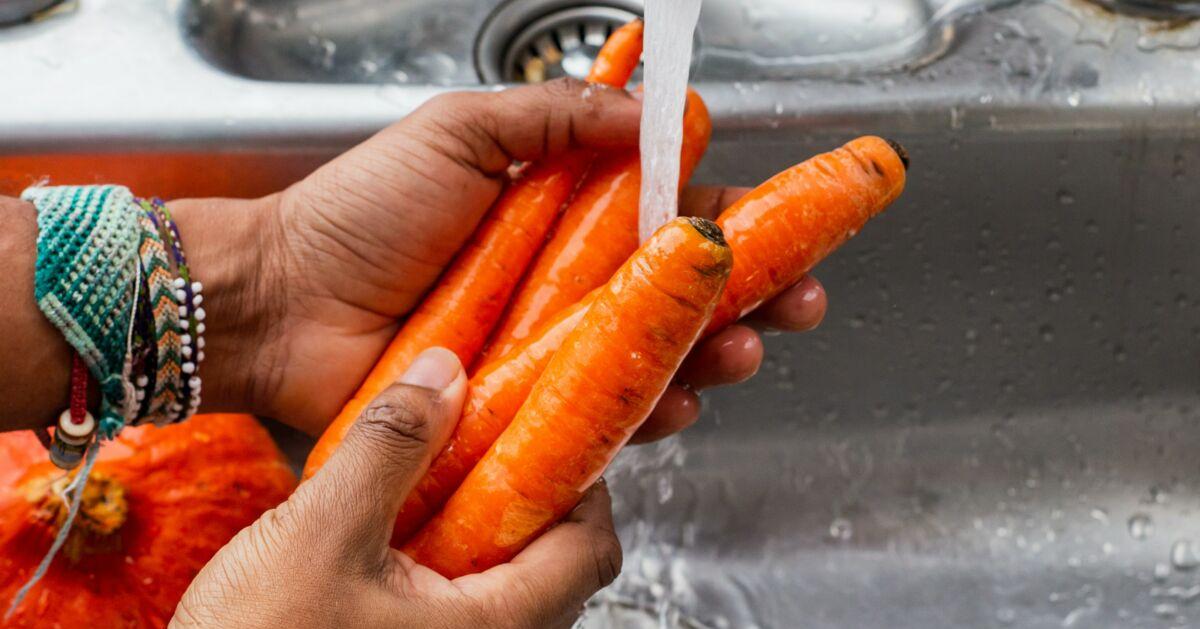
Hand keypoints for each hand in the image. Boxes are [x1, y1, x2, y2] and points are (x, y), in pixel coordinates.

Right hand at [173, 348, 620, 628]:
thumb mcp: (318, 531)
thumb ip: (388, 447)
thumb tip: (443, 374)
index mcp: (496, 628)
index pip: (592, 547)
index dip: (580, 480)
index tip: (540, 427)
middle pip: (552, 560)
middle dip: (518, 491)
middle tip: (479, 437)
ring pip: (499, 578)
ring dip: (473, 519)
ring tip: (427, 472)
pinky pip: (454, 600)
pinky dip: (438, 552)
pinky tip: (390, 524)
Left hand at [174, 78, 826, 436]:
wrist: (282, 303)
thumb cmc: (356, 214)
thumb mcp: (460, 129)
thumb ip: (555, 114)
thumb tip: (647, 108)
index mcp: (560, 210)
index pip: (668, 213)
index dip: (732, 222)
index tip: (789, 226)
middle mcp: (564, 282)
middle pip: (681, 292)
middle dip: (753, 299)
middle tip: (796, 303)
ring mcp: (548, 350)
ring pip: (655, 357)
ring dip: (714, 357)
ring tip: (741, 352)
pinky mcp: (525, 408)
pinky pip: (602, 416)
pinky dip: (648, 414)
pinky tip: (677, 404)